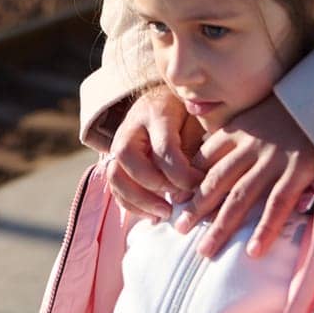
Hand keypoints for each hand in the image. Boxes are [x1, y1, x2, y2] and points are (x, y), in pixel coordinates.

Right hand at [106, 88, 203, 221]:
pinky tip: (153, 214)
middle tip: (177, 203)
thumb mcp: (196, 120)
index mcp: (156, 113)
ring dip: (138, 201)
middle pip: (128, 159)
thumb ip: (195, 146)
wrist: (162, 98)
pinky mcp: (115, 159)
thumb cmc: (186, 110)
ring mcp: (118, 143)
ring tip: (164, 213)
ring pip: (115, 175)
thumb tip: (194, 184)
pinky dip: (131, 204)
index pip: (163, 148)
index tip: (199, 185)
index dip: (181, 174)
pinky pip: (114, 186)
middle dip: (153, 187)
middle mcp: (131, 127)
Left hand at [179, 94, 313, 258]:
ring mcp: (273, 160)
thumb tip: (205, 136)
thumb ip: (236, 128)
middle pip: (216, 181)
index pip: (205, 158)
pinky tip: (253, 251)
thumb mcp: (257, 111)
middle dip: (195, 207)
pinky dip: (264, 229)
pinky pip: (277, 204)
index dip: (189, 180)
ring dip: (220, 226)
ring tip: (205, 250)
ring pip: (240, 198)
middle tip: (178, 228)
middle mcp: (250, 146)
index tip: (176, 199)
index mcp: (238, 130)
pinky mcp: (298, 171)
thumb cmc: (294, 106)